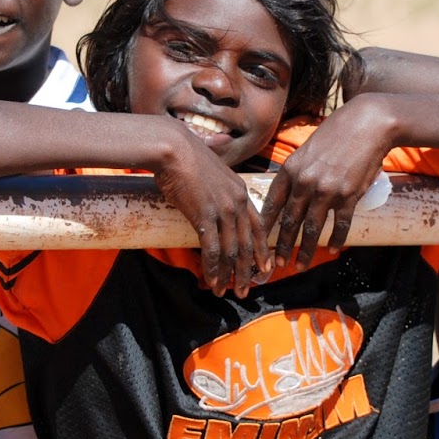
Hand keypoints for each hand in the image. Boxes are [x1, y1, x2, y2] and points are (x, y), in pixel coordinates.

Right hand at [153, 132, 269, 296]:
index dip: (262, 249)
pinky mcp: (204, 216)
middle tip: (245, 289)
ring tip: (228, 292)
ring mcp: (223, 210)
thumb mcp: (214, 167)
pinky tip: (211, 281)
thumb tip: (219, 166)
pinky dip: (213, 269)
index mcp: (241, 192)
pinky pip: (212, 249)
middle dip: (247, 270)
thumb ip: (221, 178)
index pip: (258, 227)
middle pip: (247, 244)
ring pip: (232, 251)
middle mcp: (237, 203)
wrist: (173, 147)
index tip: (265, 267)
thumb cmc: (187, 155)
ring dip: (230, 275)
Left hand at [260, 99, 392, 271]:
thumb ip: (298, 172)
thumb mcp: (308, 149)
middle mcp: (305, 182)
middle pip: (290, 221)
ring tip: (300, 266)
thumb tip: (290, 196)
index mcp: (291, 169)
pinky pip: (340, 225)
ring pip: (311, 228)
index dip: (265, 225)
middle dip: (282, 246)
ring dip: (304, 250)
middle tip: (277, 264)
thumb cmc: (337, 133)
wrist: (367, 123)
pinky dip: (336, 239)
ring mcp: (327, 191)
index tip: (259, 241)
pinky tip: (332, 250)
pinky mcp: (349, 196)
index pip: (272, 203)